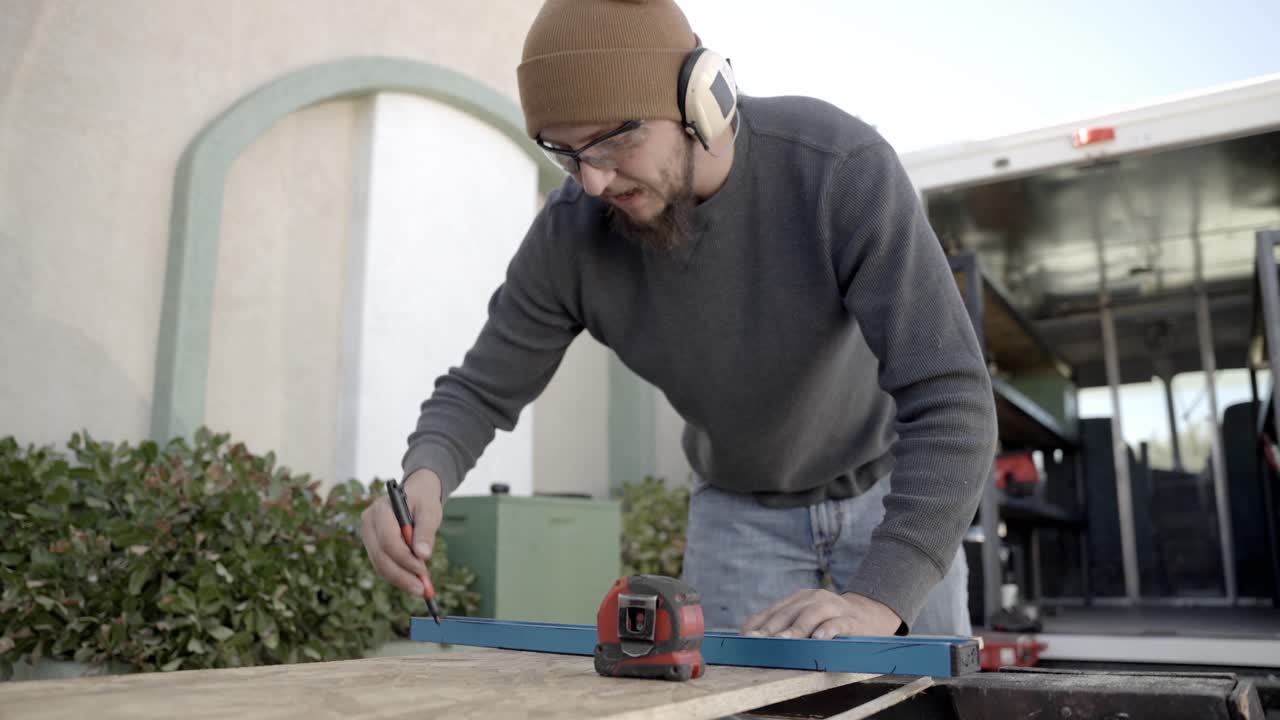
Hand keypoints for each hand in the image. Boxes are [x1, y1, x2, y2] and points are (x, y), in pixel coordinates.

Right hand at [360, 468, 442, 595]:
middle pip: (381, 555)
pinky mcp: (372, 546)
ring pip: (380, 564)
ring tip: (421, 589)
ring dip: (400, 579)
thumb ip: (425, 531)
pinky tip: (412, 583)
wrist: (415, 495)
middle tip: (422, 589)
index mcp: (381, 509)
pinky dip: (397, 576)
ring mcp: (368, 535)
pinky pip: (382, 565)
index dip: (404, 558)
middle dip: (402, 575)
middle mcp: (369, 522)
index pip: (388, 539)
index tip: (423, 570)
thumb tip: (422, 555)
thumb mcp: (429, 511)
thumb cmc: (423, 501)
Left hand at [741, 590, 901, 639]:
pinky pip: (838, 624)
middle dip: (772, 628)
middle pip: (789, 612)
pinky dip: (828, 631)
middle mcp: (813, 599)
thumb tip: (754, 641)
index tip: (744, 638)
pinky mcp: (851, 620)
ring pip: (811, 615)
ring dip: (797, 628)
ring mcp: (833, 607)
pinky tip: (819, 640)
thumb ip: (785, 626)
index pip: (773, 611)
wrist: (870, 614)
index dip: (758, 624)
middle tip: (759, 641)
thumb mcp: (807, 619)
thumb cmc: (830, 621)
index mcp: (798, 599)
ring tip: (784, 641)